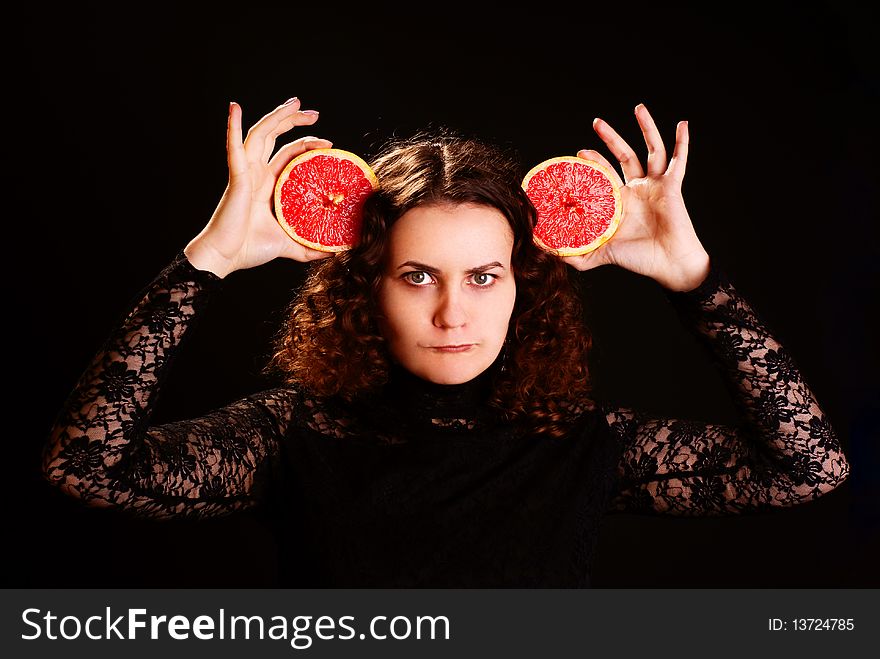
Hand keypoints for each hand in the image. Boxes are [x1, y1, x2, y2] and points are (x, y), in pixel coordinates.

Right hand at [184, 97, 333, 277]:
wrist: (226, 257)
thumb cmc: (250, 248)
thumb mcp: (290, 245)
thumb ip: (310, 246)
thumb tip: (335, 252)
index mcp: (268, 184)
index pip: (289, 153)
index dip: (306, 143)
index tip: (329, 144)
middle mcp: (257, 173)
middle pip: (275, 137)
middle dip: (293, 120)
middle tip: (315, 113)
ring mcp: (246, 173)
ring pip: (261, 134)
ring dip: (276, 116)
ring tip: (294, 103)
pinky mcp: (237, 177)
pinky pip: (234, 147)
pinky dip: (233, 127)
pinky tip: (235, 108)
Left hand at [562, 103, 710, 291]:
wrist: (668, 265)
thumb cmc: (639, 260)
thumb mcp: (601, 254)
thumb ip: (576, 255)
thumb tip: (547, 253)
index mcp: (620, 201)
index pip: (603, 174)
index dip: (592, 162)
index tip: (577, 155)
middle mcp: (637, 189)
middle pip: (623, 155)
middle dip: (610, 138)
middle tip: (596, 123)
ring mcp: (655, 185)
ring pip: (651, 149)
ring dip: (646, 128)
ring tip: (638, 108)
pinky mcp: (672, 186)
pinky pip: (679, 160)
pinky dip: (682, 142)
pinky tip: (682, 124)